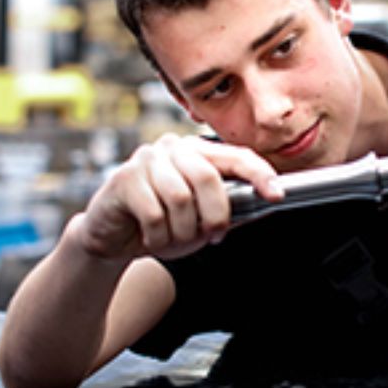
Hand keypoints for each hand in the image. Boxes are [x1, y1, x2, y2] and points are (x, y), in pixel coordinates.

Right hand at [72, 133, 282, 261]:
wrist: (112, 235)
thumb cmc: (161, 223)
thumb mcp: (201, 218)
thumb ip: (228, 209)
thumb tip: (264, 203)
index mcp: (197, 151)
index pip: (235, 155)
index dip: (259, 173)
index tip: (276, 193)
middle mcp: (173, 148)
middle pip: (207, 177)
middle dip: (216, 214)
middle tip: (214, 236)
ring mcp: (146, 160)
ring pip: (181, 198)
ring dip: (183, 231)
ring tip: (174, 240)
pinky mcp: (124, 179)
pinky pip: (155, 215)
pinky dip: (160, 237)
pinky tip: (153, 239)